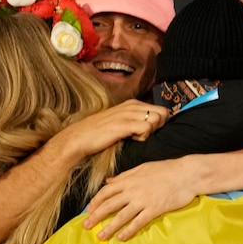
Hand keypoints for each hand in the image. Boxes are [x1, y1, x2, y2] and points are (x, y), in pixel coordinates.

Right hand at [52, 100, 168, 158]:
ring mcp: (128, 114)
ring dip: (151, 131)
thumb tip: (153, 126)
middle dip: (158, 126)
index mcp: (132, 104)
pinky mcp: (124, 124)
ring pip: (157, 119)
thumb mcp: (120, 121)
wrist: (79, 138)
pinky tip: (133, 139)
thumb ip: (135, 120)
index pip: (161, 109)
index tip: (147, 131)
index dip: (159, 123)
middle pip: (163, 113)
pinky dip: (144, 137)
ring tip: (136, 137)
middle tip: (144, 135)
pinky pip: (147, 128)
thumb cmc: (100, 133)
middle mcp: (132, 106)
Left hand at [83, 157, 197, 240]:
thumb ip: (124, 176)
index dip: (96, 201)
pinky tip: (121, 238)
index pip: (106, 191)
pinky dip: (129, 230)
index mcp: (129, 179)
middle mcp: (133, 190)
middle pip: (109, 205)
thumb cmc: (166, 169)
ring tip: (100, 237)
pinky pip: (138, 222)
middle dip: (96, 216)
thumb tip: (109, 181)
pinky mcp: (154, 209)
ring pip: (121, 216)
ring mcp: (143, 200)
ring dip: (109, 227)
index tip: (89, 210)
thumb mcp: (142, 168)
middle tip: (86, 226)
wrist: (186, 174)